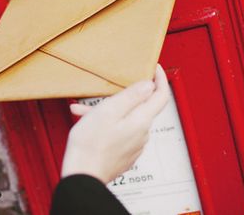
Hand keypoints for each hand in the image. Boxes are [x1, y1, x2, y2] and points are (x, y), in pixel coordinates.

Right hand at [61, 65, 169, 183]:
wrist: (82, 176)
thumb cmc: (90, 144)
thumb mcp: (108, 111)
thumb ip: (131, 96)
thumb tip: (149, 85)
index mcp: (141, 121)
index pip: (161, 96)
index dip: (160, 79)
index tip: (154, 68)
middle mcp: (141, 134)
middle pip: (141, 107)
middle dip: (123, 96)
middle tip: (106, 91)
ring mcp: (133, 146)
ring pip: (126, 119)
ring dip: (109, 111)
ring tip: (84, 112)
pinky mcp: (123, 155)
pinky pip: (119, 132)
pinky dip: (106, 125)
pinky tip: (87, 125)